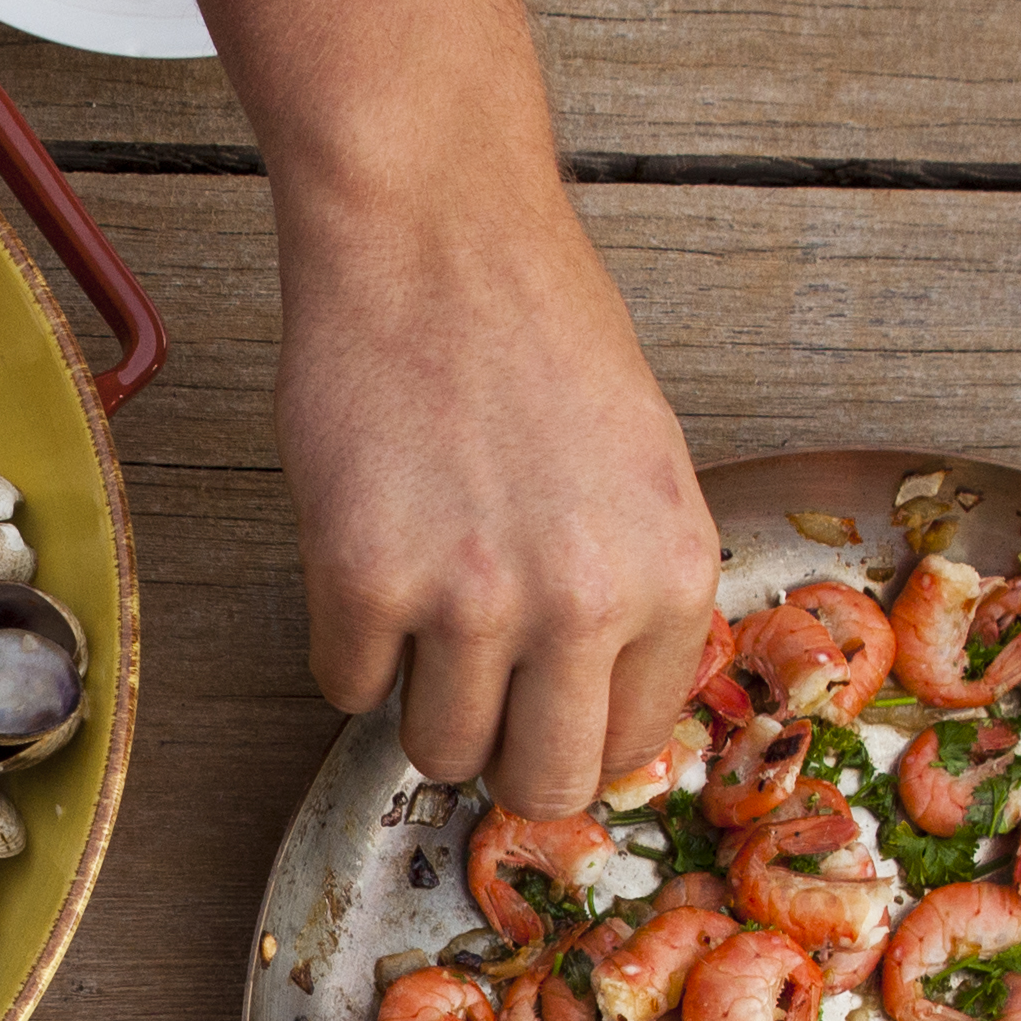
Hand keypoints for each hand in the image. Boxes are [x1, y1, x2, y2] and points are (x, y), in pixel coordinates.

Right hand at [279, 174, 719, 816]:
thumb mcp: (642, 470)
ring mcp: (471, 599)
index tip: (543, 705)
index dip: (576, 730)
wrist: (435, 238)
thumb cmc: (538, 331)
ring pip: (438, 751)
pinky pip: (348, 688)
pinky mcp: (364, 581)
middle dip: (503, 756)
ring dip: (420, 701)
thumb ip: (632, 592)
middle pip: (540, 782)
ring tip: (419, 613)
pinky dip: (349, 644)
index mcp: (673, 576)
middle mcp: (585, 602)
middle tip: (476, 700)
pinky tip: (367, 562)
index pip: (631, 743)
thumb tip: (595, 707)